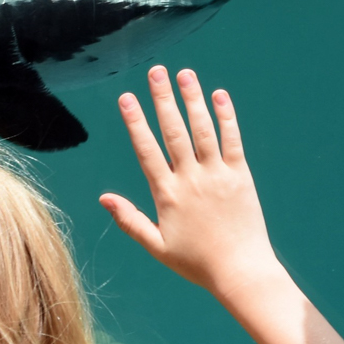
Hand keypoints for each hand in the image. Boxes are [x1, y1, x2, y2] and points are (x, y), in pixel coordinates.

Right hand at [99, 66, 280, 299]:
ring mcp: (218, 176)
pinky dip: (226, 117)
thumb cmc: (196, 263)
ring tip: (185, 74)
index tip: (126, 98)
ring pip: (202, 130)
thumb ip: (129, 220)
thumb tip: (103, 198)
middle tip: (156, 71)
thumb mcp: (156, 246)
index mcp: (168, 195)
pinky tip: (219, 95)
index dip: (135, 122)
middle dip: (163, 99)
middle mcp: (191, 180)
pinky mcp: (241, 177)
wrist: (241, 272)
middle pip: (174, 132)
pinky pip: (232, 141)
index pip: (147, 150)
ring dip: (192, 100)